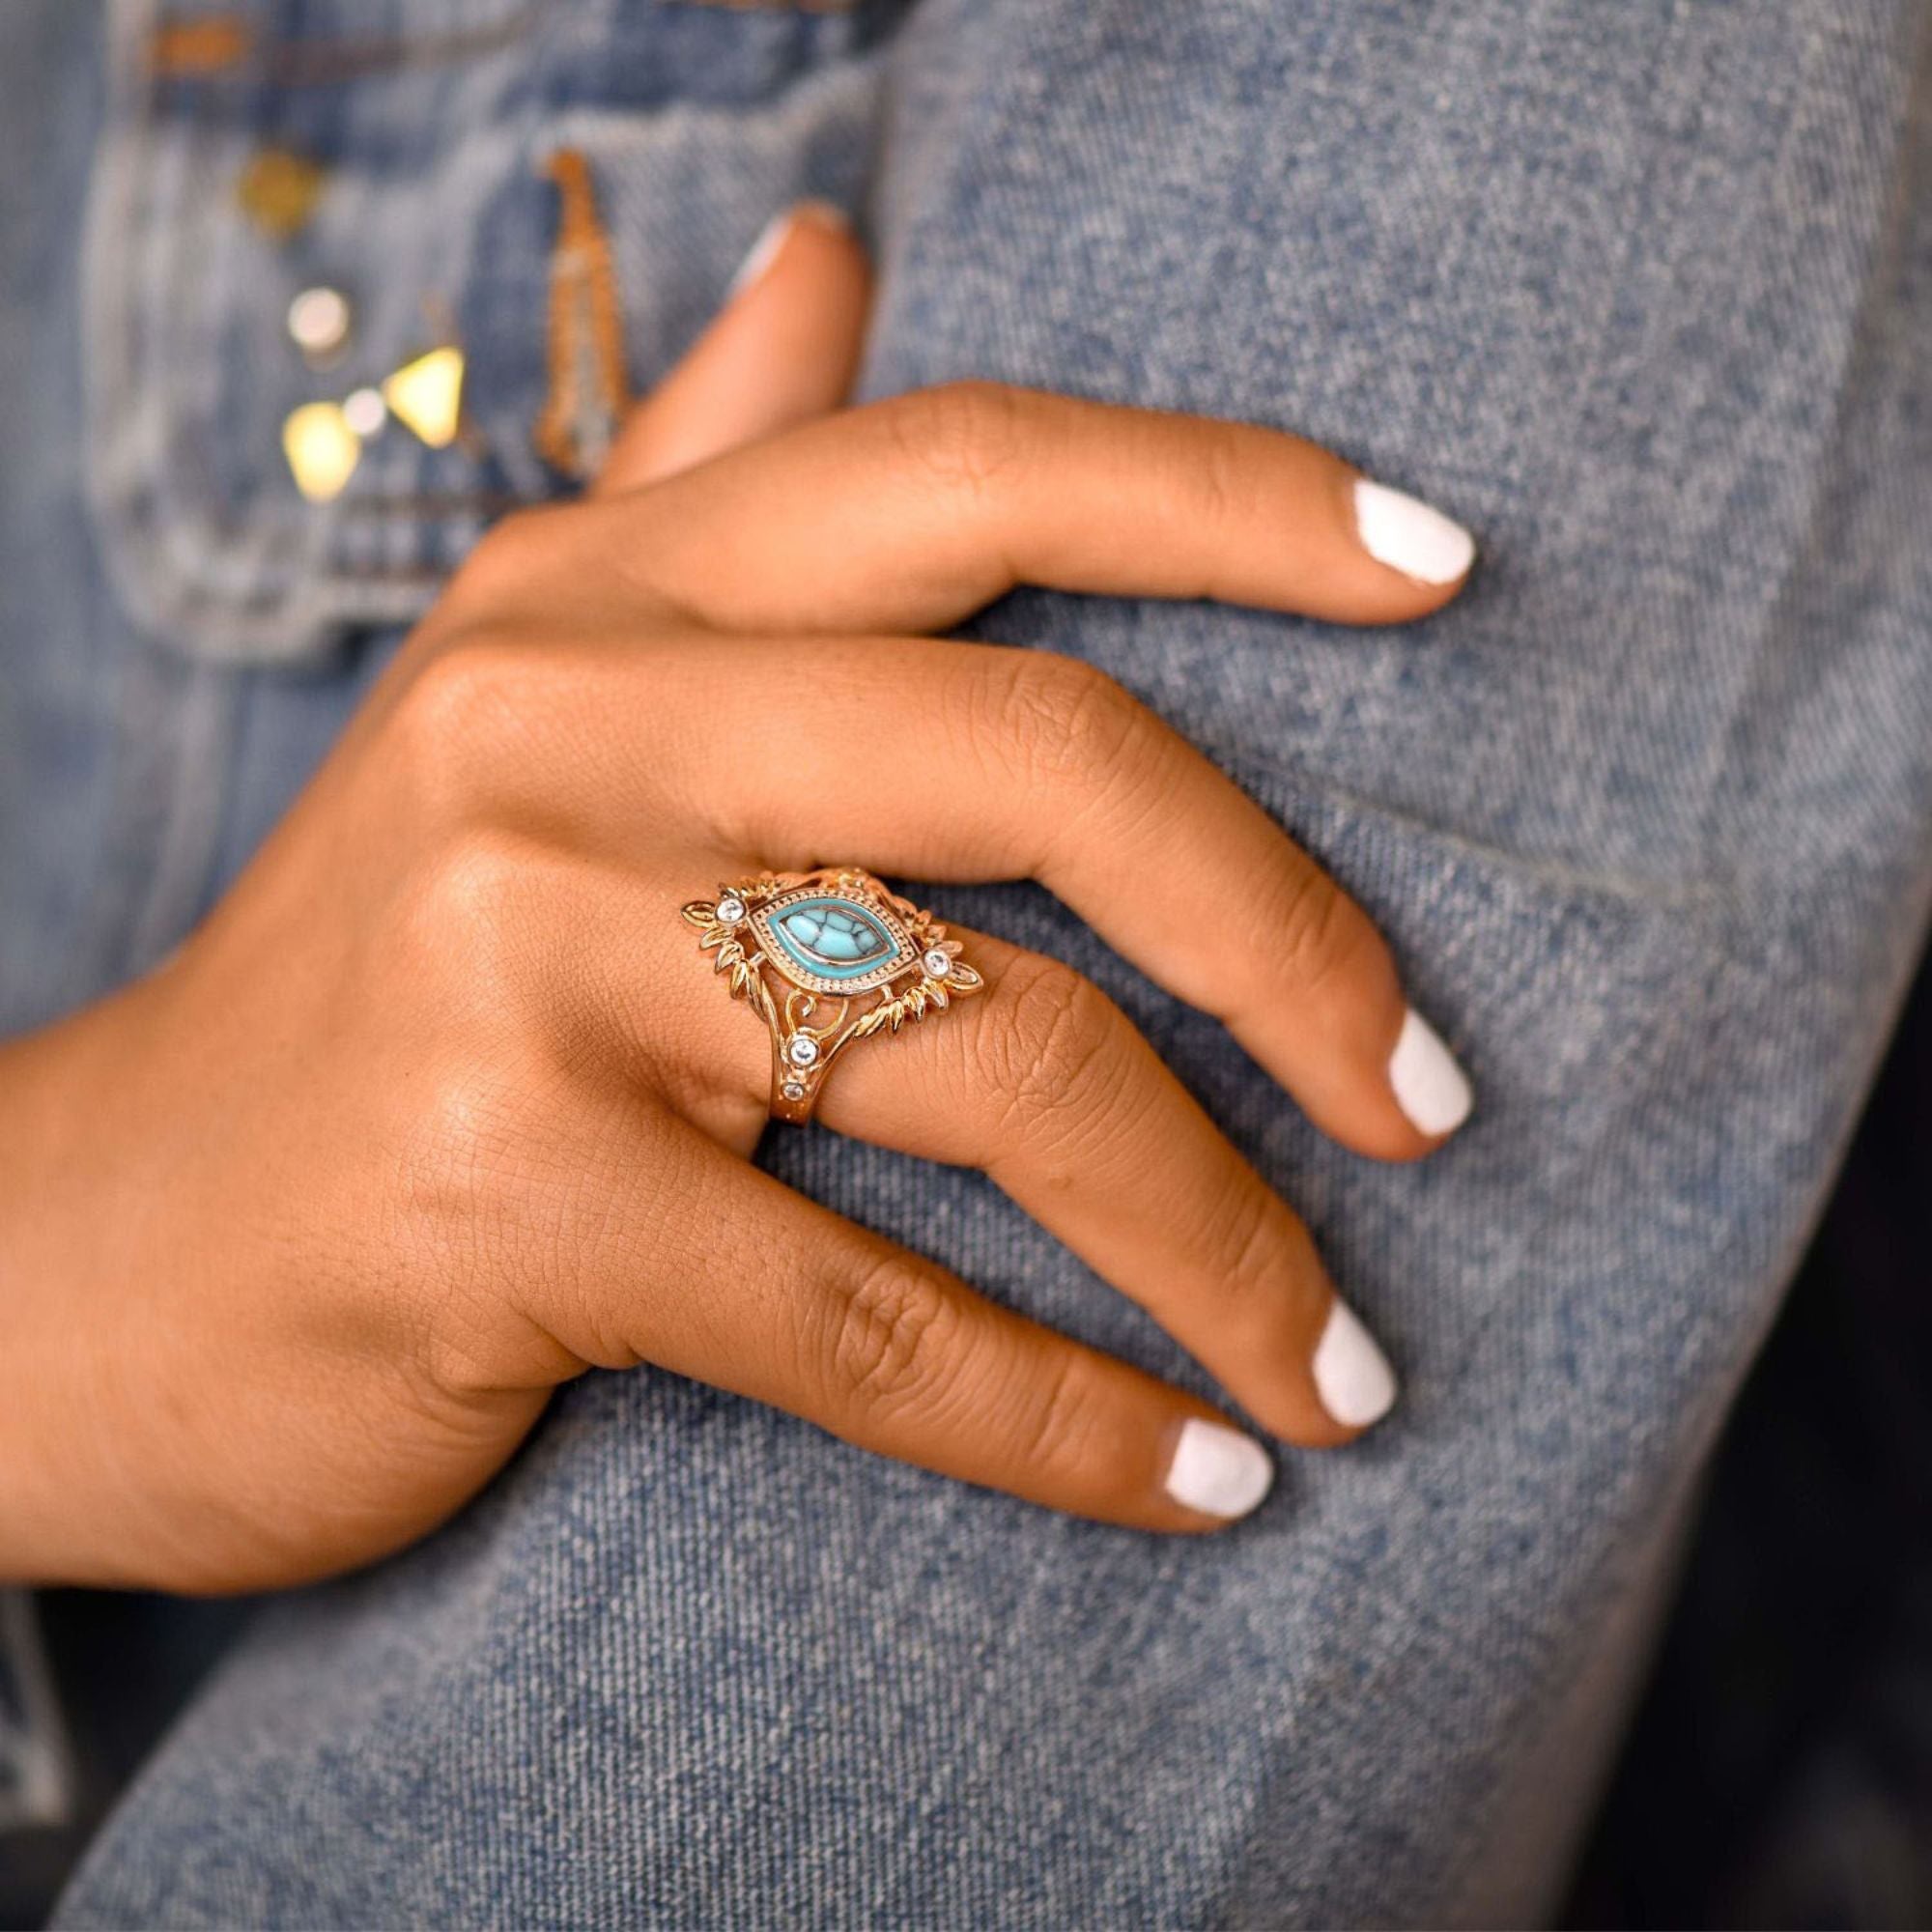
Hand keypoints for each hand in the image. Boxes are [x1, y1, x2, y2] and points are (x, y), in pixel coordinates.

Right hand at [0, 206, 1474, 1590]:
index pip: (969, 471)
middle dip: (1295, 942)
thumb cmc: (375, 992)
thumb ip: (698, 479)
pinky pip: (870, 1319)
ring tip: (1345, 1369)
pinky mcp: (503, 1197)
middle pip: (1052, 762)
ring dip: (1221, 1241)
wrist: (85, 1254)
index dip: (1233, 497)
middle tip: (1437, 1100)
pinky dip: (1068, 1420)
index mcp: (605, 596)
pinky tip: (1200, 1479)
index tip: (1449, 571)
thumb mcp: (518, 698)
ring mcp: (522, 957)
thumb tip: (838, 257)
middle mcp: (568, 729)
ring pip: (999, 1065)